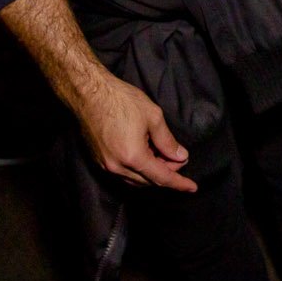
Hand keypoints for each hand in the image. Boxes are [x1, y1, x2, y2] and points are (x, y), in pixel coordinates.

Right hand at [77, 78, 197, 191]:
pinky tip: (146, 154)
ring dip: (151, 173)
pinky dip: (138, 169)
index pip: (162, 177)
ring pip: (135, 179)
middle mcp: (117, 167)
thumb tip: (180, 156)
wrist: (88, 93)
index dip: (179, 183)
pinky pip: (123, 173)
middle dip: (167, 173)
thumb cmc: (120, 100)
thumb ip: (168, 141)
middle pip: (148, 181)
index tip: (193, 188)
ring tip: (163, 155)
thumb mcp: (153, 116)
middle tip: (179, 158)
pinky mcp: (98, 160)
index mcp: (133, 157)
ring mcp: (105, 165)